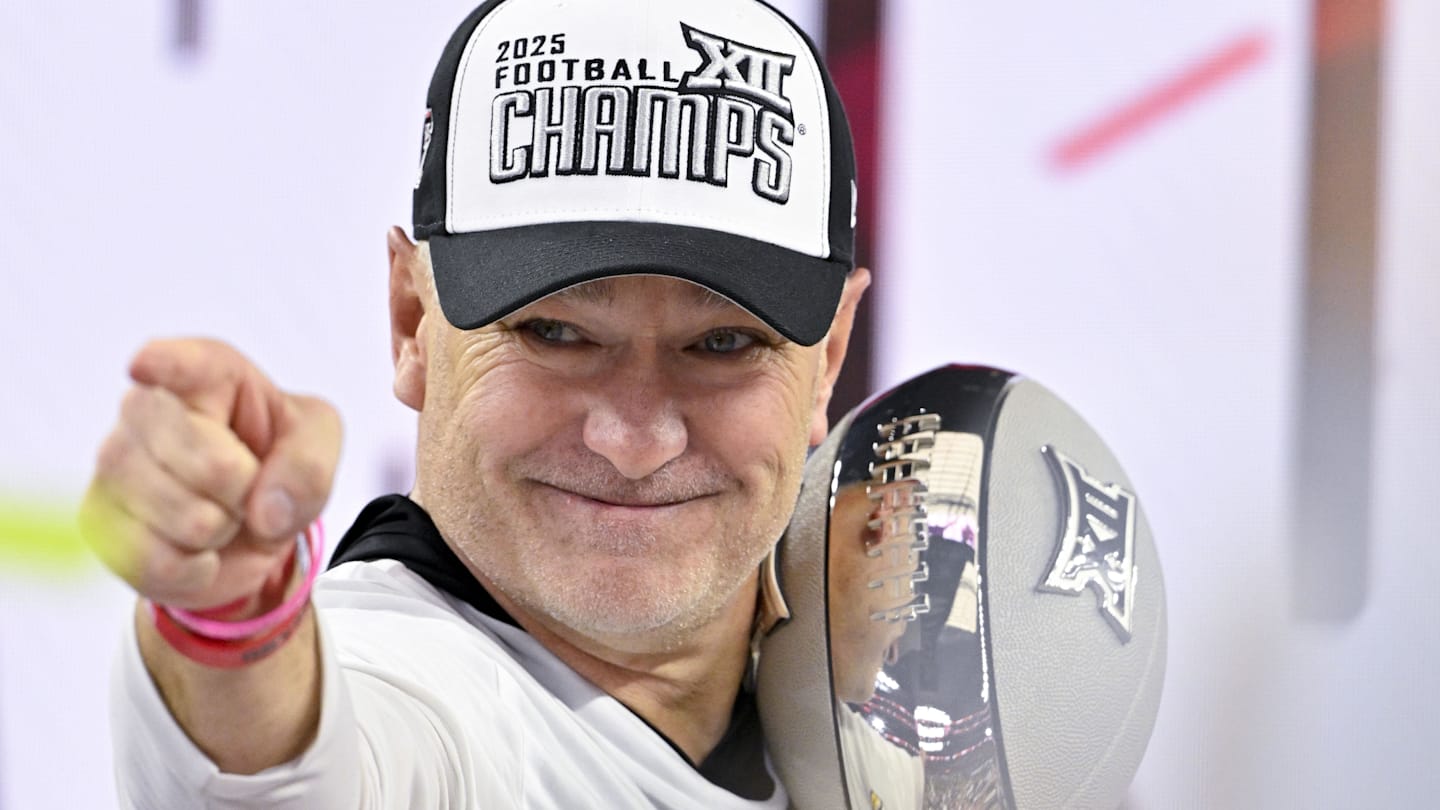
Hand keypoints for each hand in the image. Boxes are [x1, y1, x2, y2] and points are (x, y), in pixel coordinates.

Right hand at [80, 339, 341, 611]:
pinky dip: (194, 568)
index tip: (145, 366)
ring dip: (221, 530)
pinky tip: (196, 548)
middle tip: (245, 485)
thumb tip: (266, 510)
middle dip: (247, 491)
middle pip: (210, 463)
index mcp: (209, 377)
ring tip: (220, 512)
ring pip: (188, 519)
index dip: (166, 365)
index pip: (185, 365)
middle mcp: (147, 411)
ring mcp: (114, 465)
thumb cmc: (277, 464)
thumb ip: (310, 464)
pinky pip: (157, 560)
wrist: (247, 529)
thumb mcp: (316, 445)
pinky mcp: (99, 520)